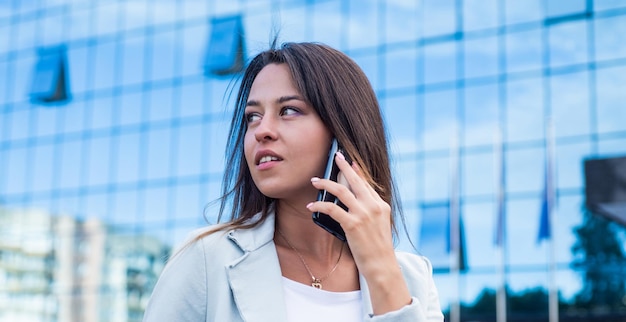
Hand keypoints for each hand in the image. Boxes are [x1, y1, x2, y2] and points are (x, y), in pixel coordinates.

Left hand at [306, 151, 410, 314]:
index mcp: (381, 205)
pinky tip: (312, 205)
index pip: (366, 183)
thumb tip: (354, 202)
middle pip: (355, 180)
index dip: (357, 171)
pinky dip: (320, 205)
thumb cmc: (378, 249)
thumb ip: (370, 212)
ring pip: (341, 190)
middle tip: (335, 157)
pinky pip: (332, 208)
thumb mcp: (379, 225)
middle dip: (344, 166)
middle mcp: (373, 206)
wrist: (382, 265)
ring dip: (326, 183)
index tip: (349, 162)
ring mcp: (363, 214)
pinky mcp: (353, 224)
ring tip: (315, 181)